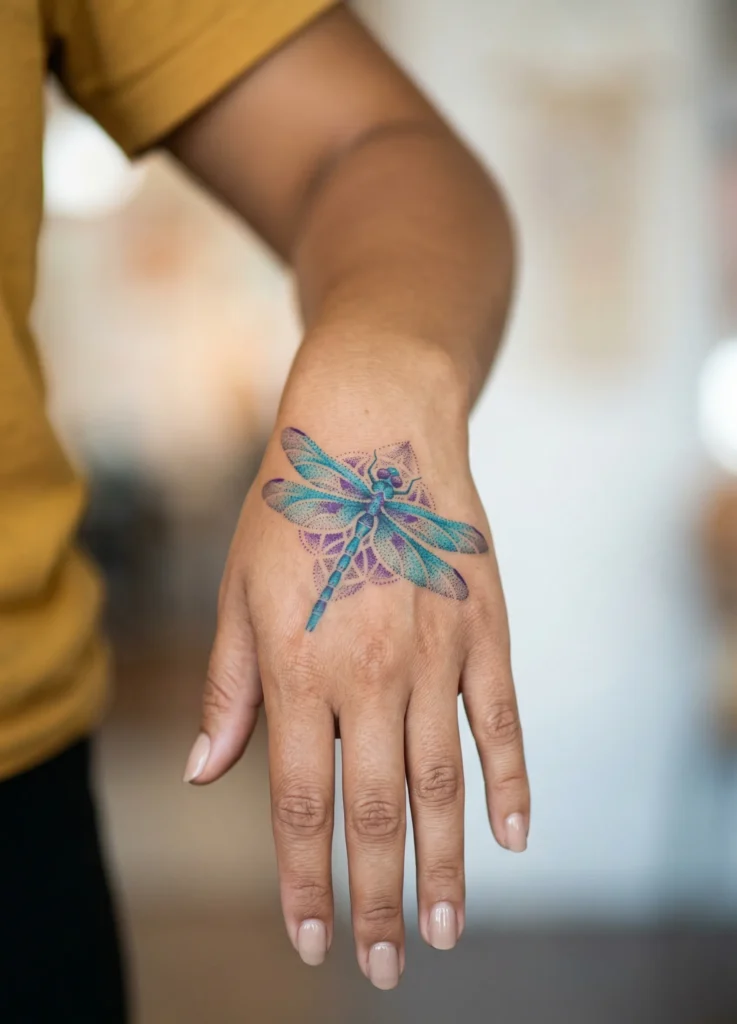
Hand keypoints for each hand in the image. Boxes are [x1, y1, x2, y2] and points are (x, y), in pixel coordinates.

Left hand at [183, 352, 528, 989]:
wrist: (375, 430)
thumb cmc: (294, 511)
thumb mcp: (238, 592)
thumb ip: (229, 687)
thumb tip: (204, 769)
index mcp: (299, 668)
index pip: (299, 802)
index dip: (305, 879)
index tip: (313, 939)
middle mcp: (371, 673)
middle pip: (378, 811)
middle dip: (379, 897)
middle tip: (386, 964)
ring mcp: (436, 652)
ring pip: (444, 781)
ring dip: (446, 864)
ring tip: (446, 929)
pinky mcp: (484, 628)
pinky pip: (502, 720)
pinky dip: (511, 781)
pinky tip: (513, 836)